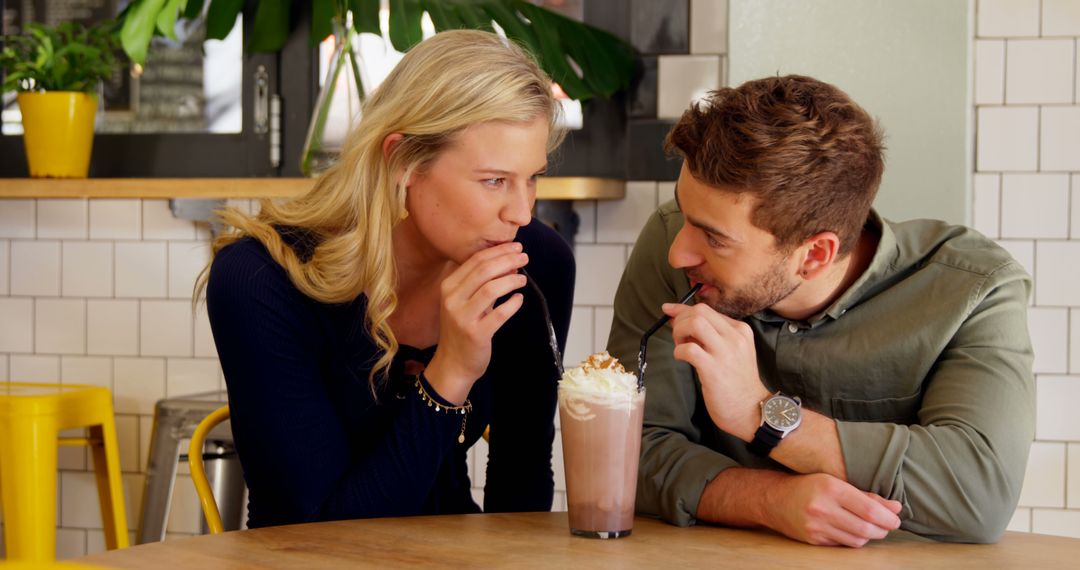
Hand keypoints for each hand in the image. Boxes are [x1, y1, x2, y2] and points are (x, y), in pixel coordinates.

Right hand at [426, 242, 527, 402]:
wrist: (453, 363)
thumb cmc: (462, 329)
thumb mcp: (465, 302)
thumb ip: (483, 283)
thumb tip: (509, 263)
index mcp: (449, 287)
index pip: (475, 260)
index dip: (498, 251)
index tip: (515, 247)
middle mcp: (452, 300)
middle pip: (484, 270)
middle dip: (508, 260)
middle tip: (524, 257)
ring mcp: (463, 317)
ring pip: (492, 289)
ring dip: (511, 280)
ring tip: (523, 279)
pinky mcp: (476, 334)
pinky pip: (499, 314)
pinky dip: (513, 304)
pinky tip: (519, 299)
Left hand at [662, 302, 770, 438]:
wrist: (752, 410)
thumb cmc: (737, 383)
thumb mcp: (733, 352)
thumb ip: (713, 336)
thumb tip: (683, 322)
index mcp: (740, 330)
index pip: (707, 309)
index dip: (683, 309)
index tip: (669, 311)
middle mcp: (735, 337)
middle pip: (699, 311)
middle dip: (680, 320)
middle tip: (677, 336)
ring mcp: (725, 352)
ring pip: (694, 323)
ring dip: (679, 332)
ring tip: (680, 346)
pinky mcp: (713, 369)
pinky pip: (689, 349)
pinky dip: (678, 351)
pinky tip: (681, 358)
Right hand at [766, 473, 902, 547]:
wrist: (775, 499)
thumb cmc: (809, 487)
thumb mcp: (836, 482)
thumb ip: (866, 496)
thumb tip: (896, 508)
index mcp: (830, 488)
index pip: (869, 509)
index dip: (888, 517)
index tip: (896, 518)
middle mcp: (822, 508)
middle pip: (865, 528)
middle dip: (882, 529)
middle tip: (887, 525)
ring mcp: (816, 527)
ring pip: (857, 540)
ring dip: (869, 536)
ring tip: (871, 527)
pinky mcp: (813, 540)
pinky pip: (843, 544)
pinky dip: (853, 539)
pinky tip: (852, 530)